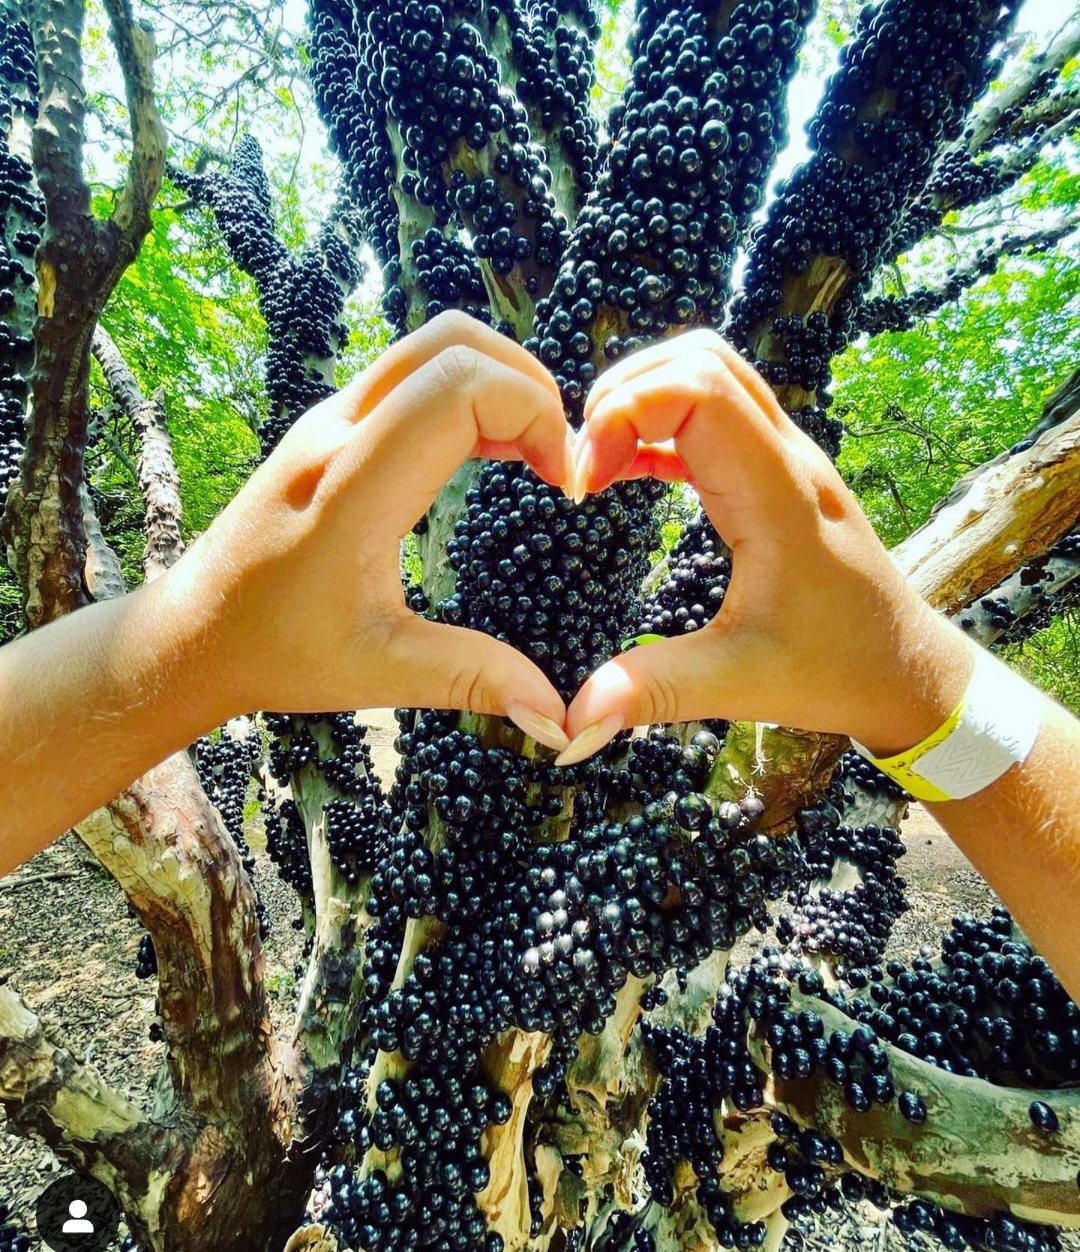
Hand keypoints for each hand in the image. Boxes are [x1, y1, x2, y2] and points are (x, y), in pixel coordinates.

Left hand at [156, 311, 572, 750]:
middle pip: (452, 341)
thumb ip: (472, 678)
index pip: (457, 388)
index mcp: (350, 488)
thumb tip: (558, 714)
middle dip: (528, 382)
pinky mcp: (328, 426)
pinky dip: (467, 392)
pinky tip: (491, 452)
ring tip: (533, 454)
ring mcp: (327, 419)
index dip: (534, 414)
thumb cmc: (275, 651)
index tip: (562, 484)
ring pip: (430, 345)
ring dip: (499, 381)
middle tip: (557, 457)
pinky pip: (410, 373)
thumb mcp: (379, 671)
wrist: (192, 633)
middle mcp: (335, 431)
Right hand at [560, 330, 973, 763]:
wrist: (907, 671)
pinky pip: (715, 417)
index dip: (624, 411)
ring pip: (712, 375)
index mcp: (778, 496)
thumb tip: (571, 721)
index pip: (698, 388)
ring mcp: (788, 461)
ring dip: (645, 399)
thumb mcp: (739, 685)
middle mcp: (788, 459)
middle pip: (701, 360)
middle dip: (624, 392)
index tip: (585, 482)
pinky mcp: (778, 476)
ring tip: (600, 464)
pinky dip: (662, 426)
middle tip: (586, 463)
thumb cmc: (836, 671)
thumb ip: (653, 691)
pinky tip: (627, 472)